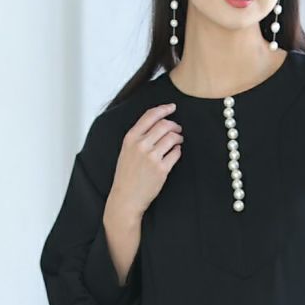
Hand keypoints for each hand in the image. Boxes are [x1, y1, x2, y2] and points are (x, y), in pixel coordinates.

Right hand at [107, 102, 183, 221]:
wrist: (126, 198)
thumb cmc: (127, 175)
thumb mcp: (126, 151)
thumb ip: (139, 136)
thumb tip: (158, 123)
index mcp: (131, 138)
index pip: (150, 116)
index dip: (164, 109)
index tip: (172, 107)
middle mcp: (141, 145)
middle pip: (164, 125)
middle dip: (174, 125)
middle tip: (178, 129)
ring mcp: (152, 157)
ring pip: (172, 138)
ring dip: (178, 137)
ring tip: (178, 141)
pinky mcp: (162, 169)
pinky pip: (176, 153)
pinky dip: (178, 150)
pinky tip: (175, 152)